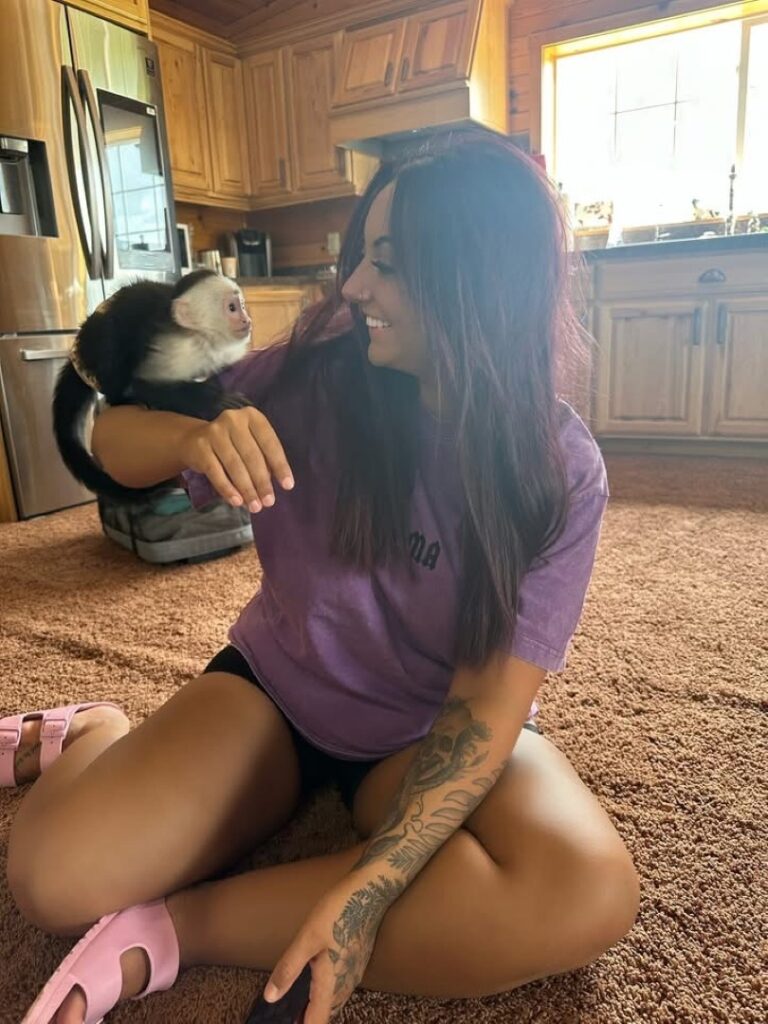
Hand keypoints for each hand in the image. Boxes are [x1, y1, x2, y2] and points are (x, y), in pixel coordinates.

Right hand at [179, 407, 293, 512]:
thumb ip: (263, 460)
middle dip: (262, 482)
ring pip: (235, 465)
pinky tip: (236, 501)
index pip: (270, 443)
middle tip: (269, 502)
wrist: (195, 439)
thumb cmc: (233, 443)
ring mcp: (215, 432)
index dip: (280, 466)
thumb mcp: (251, 443)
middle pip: (252, 456)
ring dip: (247, 489)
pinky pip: (216, 472)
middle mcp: (233, 420)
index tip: (288, 486)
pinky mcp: (200, 447)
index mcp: (252, 416)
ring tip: (255, 506)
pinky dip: (227, 489)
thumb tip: (269, 488)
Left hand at [264, 873, 398, 1023]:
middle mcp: (345, 984)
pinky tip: (312, 980)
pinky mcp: (356, 962)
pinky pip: (338, 988)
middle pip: (324, 1015)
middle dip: (305, 1018)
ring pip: (332, 1002)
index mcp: (332, 983)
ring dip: (314, 1006)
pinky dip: (323, 993)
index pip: (316, 1022)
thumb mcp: (307, 938)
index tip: (285, 1023)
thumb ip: (289, 969)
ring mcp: (353, 973)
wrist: (370, 890)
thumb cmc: (339, 911)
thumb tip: (270, 997)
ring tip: (293, 1002)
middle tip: (284, 1013)